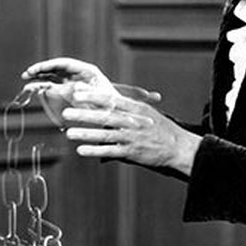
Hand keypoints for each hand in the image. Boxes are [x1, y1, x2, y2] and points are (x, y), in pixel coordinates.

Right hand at [21, 57, 119, 126]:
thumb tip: (74, 88)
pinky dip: (41, 86)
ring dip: (39, 76)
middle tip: (28, 73)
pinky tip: (31, 89)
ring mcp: (71, 82)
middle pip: (56, 68)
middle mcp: (77, 74)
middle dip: (41, 69)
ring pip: (52, 76)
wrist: (114, 115)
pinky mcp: (67, 92)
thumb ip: (90, 92)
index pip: (65, 64)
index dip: (50, 65)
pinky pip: (52, 86)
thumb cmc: (111, 105)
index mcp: (87, 71)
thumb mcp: (103, 97)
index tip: (38, 69)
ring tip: (26, 79)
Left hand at [61, 87, 200, 175]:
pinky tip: (81, 150)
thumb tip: (108, 101)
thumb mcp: (148, 112)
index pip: (112, 99)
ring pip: (105, 134)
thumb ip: (128, 108)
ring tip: (69, 133)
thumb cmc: (161, 129)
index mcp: (137, 108)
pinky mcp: (132, 153)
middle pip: (105, 116)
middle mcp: (133, 121)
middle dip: (84, 114)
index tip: (78, 92)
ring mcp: (132, 138)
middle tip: (67, 112)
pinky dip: (95, 151)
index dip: (93, 95)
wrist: (179, 148)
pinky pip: (110, 151)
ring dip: (86, 134)